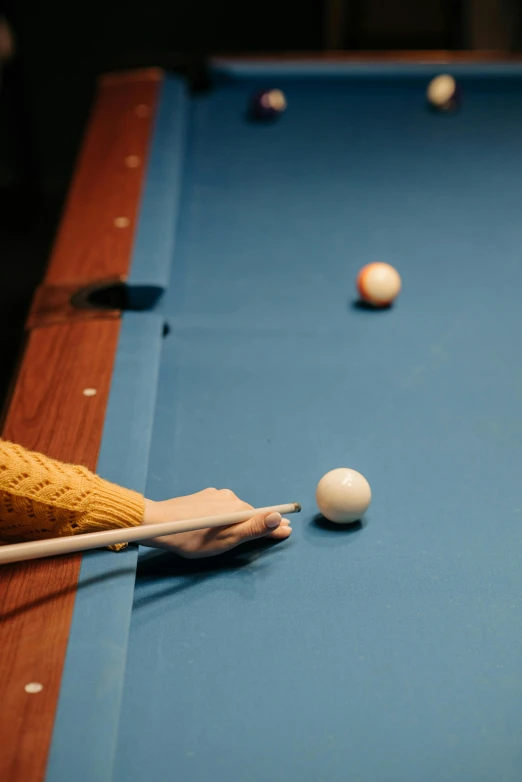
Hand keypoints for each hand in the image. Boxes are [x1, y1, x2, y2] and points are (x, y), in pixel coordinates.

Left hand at [140, 488, 291, 557]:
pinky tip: (211, 527)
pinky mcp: (203, 496)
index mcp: (238, 509)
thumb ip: (252, 530)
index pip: (264, 517)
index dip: (274, 526)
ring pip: (234, 511)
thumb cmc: (192, 538)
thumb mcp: (225, 540)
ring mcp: (215, 495)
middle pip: (249, 514)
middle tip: (254, 542)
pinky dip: (222, 517)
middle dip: (253, 526)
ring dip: (235, 522)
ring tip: (223, 538)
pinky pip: (221, 507)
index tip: (286, 531)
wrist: (159, 523)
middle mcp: (230, 497)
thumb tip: (278, 518)